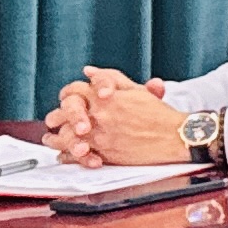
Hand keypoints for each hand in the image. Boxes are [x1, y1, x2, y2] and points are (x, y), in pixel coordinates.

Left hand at [57, 74, 181, 168]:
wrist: (175, 136)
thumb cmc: (159, 115)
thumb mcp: (136, 90)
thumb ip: (111, 79)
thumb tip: (89, 72)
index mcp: (106, 97)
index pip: (74, 90)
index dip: (68, 95)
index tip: (67, 101)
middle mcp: (99, 115)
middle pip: (64, 113)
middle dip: (56, 117)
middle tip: (53, 121)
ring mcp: (99, 135)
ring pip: (65, 136)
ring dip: (56, 139)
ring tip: (51, 140)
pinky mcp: (102, 153)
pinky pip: (75, 156)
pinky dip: (67, 156)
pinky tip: (66, 154)